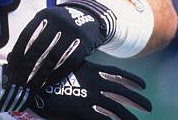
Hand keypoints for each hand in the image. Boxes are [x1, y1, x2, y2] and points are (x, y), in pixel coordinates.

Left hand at [5, 1, 114, 86]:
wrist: (90, 16)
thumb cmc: (63, 23)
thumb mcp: (48, 22)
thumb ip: (34, 35)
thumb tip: (15, 57)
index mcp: (43, 16)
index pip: (26, 37)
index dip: (17, 56)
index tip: (12, 71)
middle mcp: (56, 23)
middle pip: (37, 49)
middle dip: (26, 69)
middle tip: (19, 84)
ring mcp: (70, 33)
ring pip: (51, 58)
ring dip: (40, 76)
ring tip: (31, 88)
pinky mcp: (83, 43)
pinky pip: (67, 63)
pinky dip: (56, 75)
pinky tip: (48, 83)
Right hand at [10, 61, 151, 119]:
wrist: (31, 82)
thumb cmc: (47, 71)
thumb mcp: (66, 64)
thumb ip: (78, 68)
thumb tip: (86, 70)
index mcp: (91, 70)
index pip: (117, 74)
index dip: (131, 80)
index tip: (143, 85)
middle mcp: (94, 83)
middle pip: (123, 92)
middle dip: (137, 100)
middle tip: (148, 107)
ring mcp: (89, 98)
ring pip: (117, 109)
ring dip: (130, 116)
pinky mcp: (82, 112)